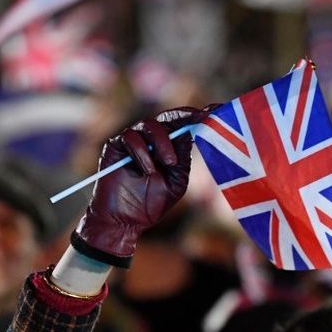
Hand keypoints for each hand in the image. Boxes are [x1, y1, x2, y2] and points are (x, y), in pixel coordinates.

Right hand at [71, 106, 210, 266]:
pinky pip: (130, 137)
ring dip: (162, 141)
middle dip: (185, 118)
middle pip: (168, 118)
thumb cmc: (150, 204)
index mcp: (168, 148)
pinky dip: (141, 151)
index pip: (183, 124)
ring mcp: (132, 143)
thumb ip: (183, 158)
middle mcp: (150, 141)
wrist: (124, 222)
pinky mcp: (114, 147)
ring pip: (149, 124)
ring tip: (168, 163)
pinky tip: (147, 170)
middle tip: (200, 121)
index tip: (217, 109)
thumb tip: (192, 132)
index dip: (199, 115)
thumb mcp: (176, 181)